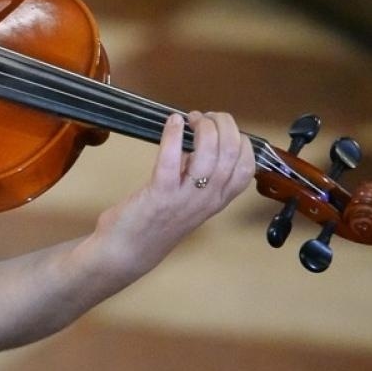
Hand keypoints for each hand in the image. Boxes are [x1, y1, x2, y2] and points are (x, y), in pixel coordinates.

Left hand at [91, 110, 255, 274]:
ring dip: (203, 128)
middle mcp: (208, 199)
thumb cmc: (153, 224)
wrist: (125, 253)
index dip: (239, 139)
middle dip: (223, 125)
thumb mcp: (187, 202)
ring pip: (210, 155)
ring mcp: (185, 198)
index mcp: (217, 200)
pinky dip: (173, 136)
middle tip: (204, 117)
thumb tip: (200, 144)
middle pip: (232, 153)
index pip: (247, 166)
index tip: (220, 128)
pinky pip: (172, 160)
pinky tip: (172, 122)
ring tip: (190, 119)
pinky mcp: (160, 194)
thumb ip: (198, 178)